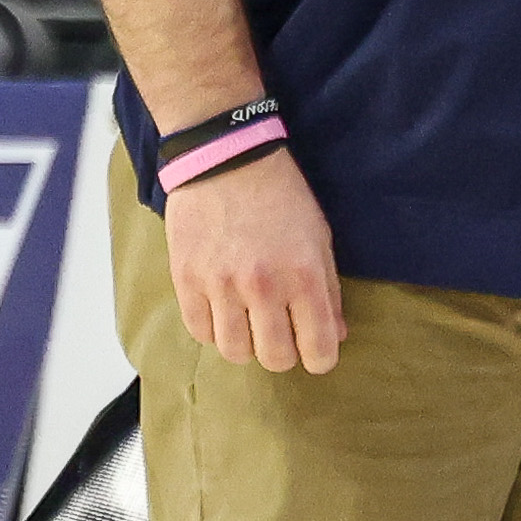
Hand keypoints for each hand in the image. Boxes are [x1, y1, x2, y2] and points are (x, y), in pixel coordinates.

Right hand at [163, 148, 343, 372]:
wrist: (226, 161)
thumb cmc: (281, 198)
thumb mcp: (319, 240)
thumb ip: (328, 292)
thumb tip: (333, 335)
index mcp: (305, 277)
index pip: (319, 350)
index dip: (320, 359)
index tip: (314, 351)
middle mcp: (263, 287)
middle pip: (274, 358)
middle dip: (282, 353)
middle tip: (279, 335)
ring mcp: (220, 285)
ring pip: (234, 351)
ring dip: (245, 344)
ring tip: (246, 324)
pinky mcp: (186, 279)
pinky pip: (200, 331)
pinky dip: (213, 329)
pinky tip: (221, 311)